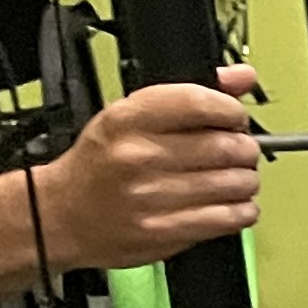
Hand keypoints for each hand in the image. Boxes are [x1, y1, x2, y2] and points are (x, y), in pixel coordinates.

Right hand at [18, 70, 264, 273]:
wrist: (62, 214)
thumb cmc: (102, 163)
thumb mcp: (131, 115)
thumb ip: (189, 95)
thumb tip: (242, 77)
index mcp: (128, 120)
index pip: (201, 103)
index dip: (232, 110)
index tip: (234, 118)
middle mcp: (139, 156)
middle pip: (227, 146)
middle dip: (244, 149)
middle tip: (237, 152)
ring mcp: (151, 197)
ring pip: (236, 183)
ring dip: (245, 181)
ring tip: (231, 179)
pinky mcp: (165, 230)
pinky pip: (230, 217)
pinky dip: (242, 210)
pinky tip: (228, 203)